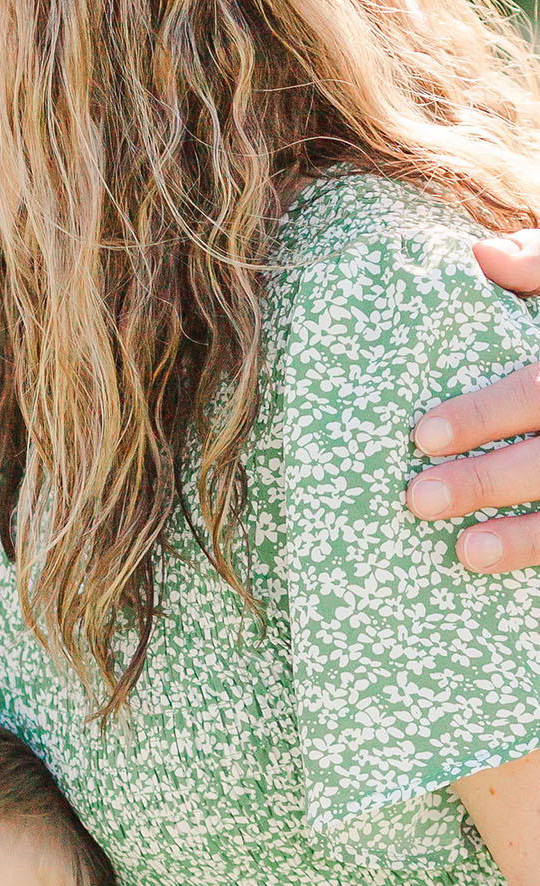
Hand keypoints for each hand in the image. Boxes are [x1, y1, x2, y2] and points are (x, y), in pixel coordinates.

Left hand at [407, 229, 539, 571]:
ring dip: (522, 535)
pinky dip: (536, 551)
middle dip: (488, 479)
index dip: (486, 413)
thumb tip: (478, 257)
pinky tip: (492, 566)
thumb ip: (539, 266)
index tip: (422, 436)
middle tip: (419, 498)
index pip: (536, 387)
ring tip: (465, 549)